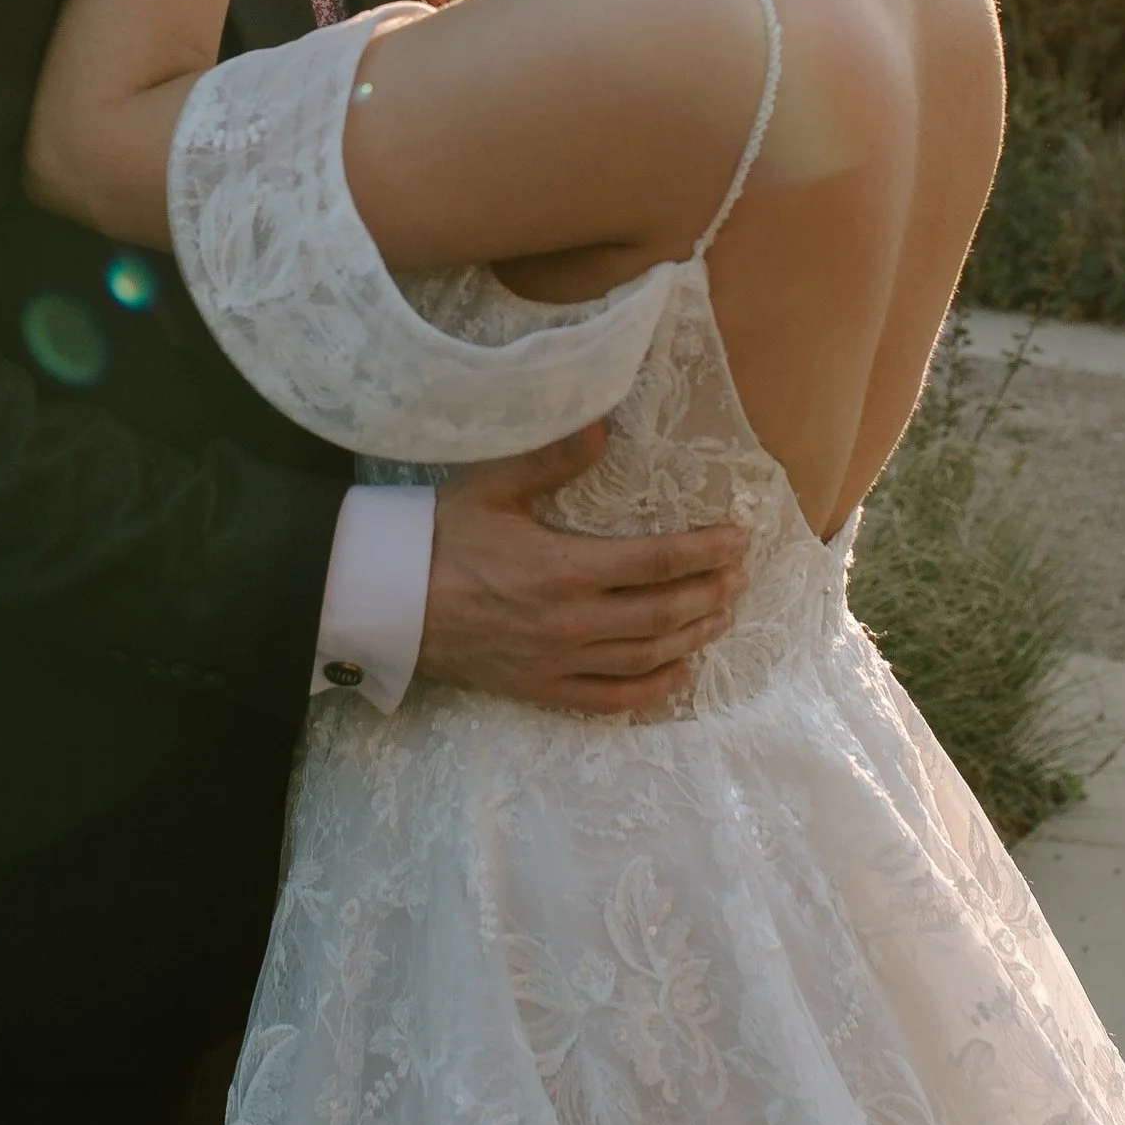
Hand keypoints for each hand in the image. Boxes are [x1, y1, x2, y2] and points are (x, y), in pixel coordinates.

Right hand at [418, 423, 749, 714]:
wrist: (385, 601)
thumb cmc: (439, 536)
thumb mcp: (494, 486)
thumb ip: (553, 458)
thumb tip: (605, 425)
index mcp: (562, 568)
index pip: (655, 561)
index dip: (704, 551)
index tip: (736, 539)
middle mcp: (568, 622)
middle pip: (661, 612)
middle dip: (709, 592)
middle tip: (739, 575)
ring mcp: (556, 662)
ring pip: (644, 656)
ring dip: (692, 636)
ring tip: (721, 615)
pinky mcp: (540, 689)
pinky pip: (610, 699)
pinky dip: (653, 689)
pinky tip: (679, 672)